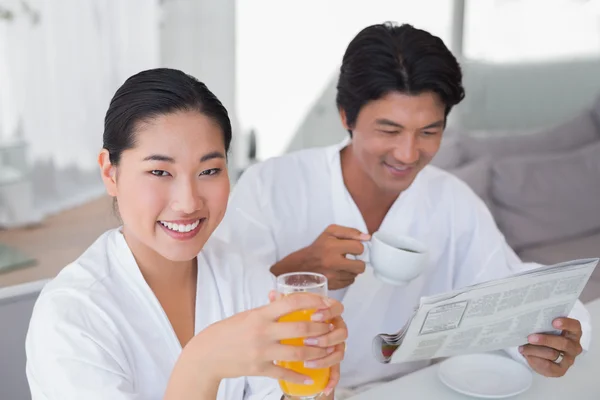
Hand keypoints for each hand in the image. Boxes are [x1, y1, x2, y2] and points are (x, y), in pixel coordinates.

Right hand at [187, 291, 345, 385]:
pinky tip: (310, 375)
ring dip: (317, 352)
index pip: (292, 302)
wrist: (207, 354)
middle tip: (332, 327)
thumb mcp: (249, 314)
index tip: (327, 303)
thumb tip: (287, 298)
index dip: (313, 301)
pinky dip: (299, 375)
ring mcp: (261, 351)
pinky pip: (284, 372)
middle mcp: (262, 331)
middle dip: (321, 329)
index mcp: (261, 314)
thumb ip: (269, 309)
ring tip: (327, 350)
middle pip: (301, 329)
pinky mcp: (259, 368)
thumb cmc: (229, 331)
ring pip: (298, 353)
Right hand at [274, 224, 369, 289]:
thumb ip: (350, 232)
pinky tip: (339, 271)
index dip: (358, 247)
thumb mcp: (330, 232)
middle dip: (358, 261)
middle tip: (351, 258)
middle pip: (360, 266)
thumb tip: (367, 237)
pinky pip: (349, 282)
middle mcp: (332, 262)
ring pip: (355, 275)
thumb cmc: (317, 248)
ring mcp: (332, 276)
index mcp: (332, 246)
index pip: (359, 248)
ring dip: (351, 270)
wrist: (300, 266)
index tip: (352, 248)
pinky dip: (346, 277)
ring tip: (342, 265)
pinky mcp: (333, 285)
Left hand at [519, 317, 583, 376]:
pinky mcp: (561, 370)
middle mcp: (574, 346)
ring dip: (535, 350)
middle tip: (530, 338)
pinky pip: (548, 366)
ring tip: (523, 348)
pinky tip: (527, 356)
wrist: (539, 352)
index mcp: (573, 332)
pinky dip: (535, 360)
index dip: (566, 324)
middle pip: (563, 343)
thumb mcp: (545, 327)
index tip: (554, 322)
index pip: (575, 326)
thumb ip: (543, 324)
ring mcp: (569, 359)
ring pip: (553, 354)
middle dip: (545, 340)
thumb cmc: (543, 334)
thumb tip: (530, 321)